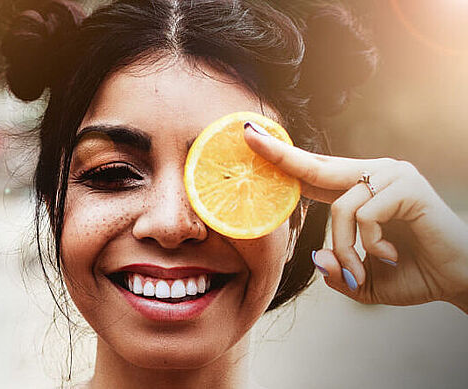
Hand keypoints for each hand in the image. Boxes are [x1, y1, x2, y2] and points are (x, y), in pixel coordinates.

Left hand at [243, 126, 467, 312]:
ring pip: (340, 209)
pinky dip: (369, 244)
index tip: (249, 136)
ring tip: (363, 270)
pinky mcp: (407, 186)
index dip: (281, 158)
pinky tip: (389, 254)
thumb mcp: (360, 280)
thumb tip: (317, 256)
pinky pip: (364, 215)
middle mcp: (375, 174)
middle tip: (247, 135)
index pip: (313, 172)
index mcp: (360, 189)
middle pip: (316, 166)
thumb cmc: (413, 275)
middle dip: (278, 154)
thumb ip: (336, 270)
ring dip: (346, 250)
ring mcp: (393, 176)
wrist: (460, 281)